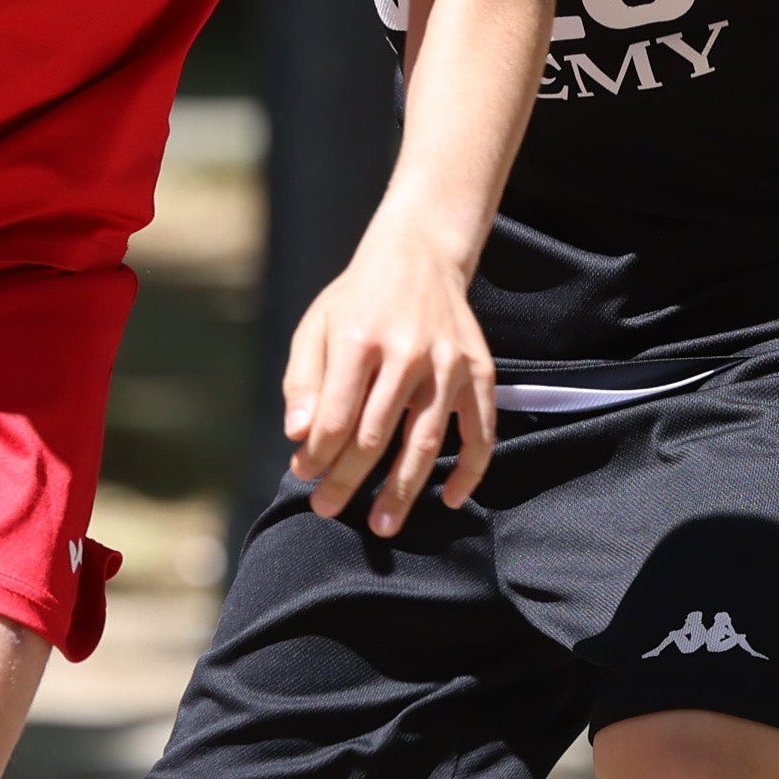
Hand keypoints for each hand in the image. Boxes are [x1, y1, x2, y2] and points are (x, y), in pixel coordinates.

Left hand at [281, 214, 497, 535]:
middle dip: (348, 480)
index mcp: (358, 337)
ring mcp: (448, 363)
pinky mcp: (479, 370)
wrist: (419, 254)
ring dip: (403, 490)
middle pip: (375, 435)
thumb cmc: (358, 298)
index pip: (335, 415)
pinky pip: (480, 431)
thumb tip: (298, 436)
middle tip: (329, 511)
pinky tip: (450, 498)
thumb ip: (303, 380)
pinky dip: (469, 470)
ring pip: (425, 441)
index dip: (318, 455)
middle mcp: (406, 351)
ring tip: (383, 525)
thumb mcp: (317, 325)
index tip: (305, 477)